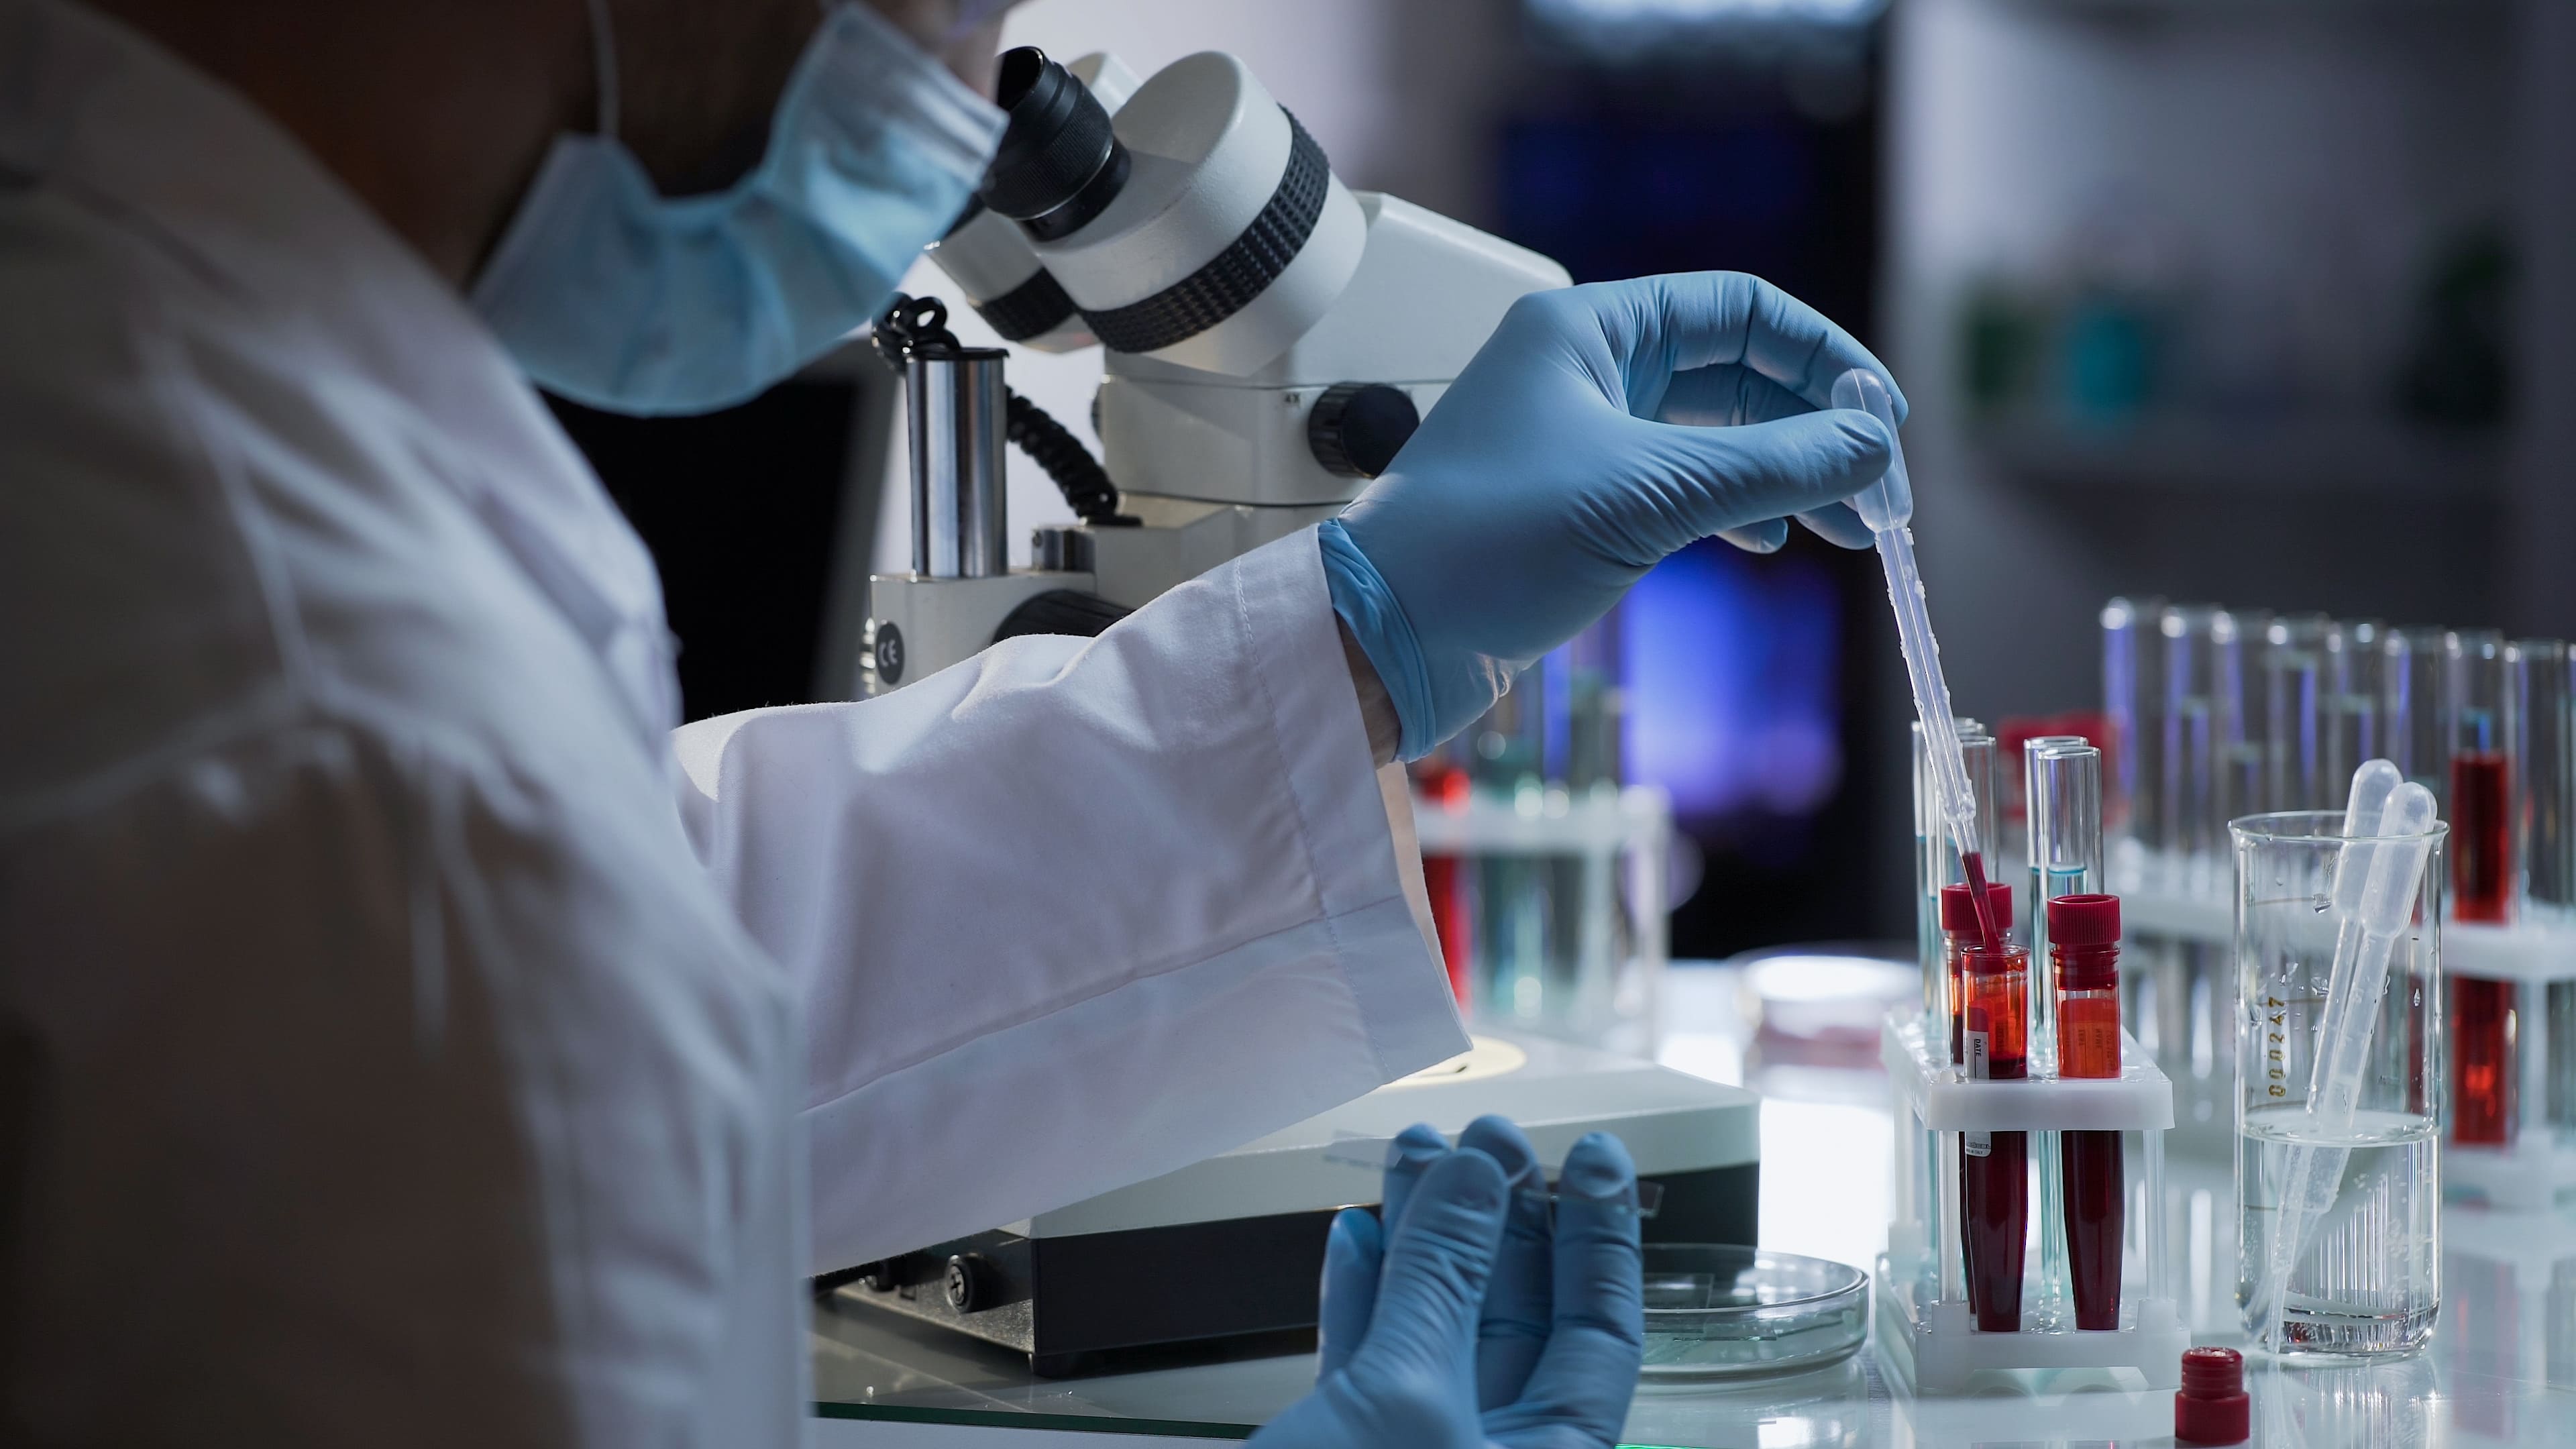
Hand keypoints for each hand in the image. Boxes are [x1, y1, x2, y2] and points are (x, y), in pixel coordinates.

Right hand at [1250, 1117, 1643, 1448]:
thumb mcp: (1407, 1397)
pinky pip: (1366, 1363)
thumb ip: (1440, 1283)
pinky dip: (1359, 1298)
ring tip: (1412, 1153)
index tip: (1596, 1154)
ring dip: (1418, 1238)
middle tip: (1486, 1132)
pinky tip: (1355, 1235)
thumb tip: (1476, 1176)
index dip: (1599, 1238)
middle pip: (1512, 1318)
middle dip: (1495, 1216)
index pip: (1599, 1332)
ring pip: (1430, 1328)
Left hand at [1319, 271, 1902, 756]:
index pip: (1739, 310)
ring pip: (1711, 433)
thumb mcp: (1647, 496)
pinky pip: (1679, 482)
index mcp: (1585, 329)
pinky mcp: (1572, 500)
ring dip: (1785, 474)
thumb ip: (1770, 466)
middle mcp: (1580, 368)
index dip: (1823, 359)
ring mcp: (1576, 435)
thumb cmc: (1482, 548)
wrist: (1382, 638)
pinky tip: (1769, 541)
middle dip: (1814, 428)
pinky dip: (1734, 507)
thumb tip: (1869, 445)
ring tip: (1846, 528)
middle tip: (1879, 494)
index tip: (1881, 422)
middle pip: (1734, 372)